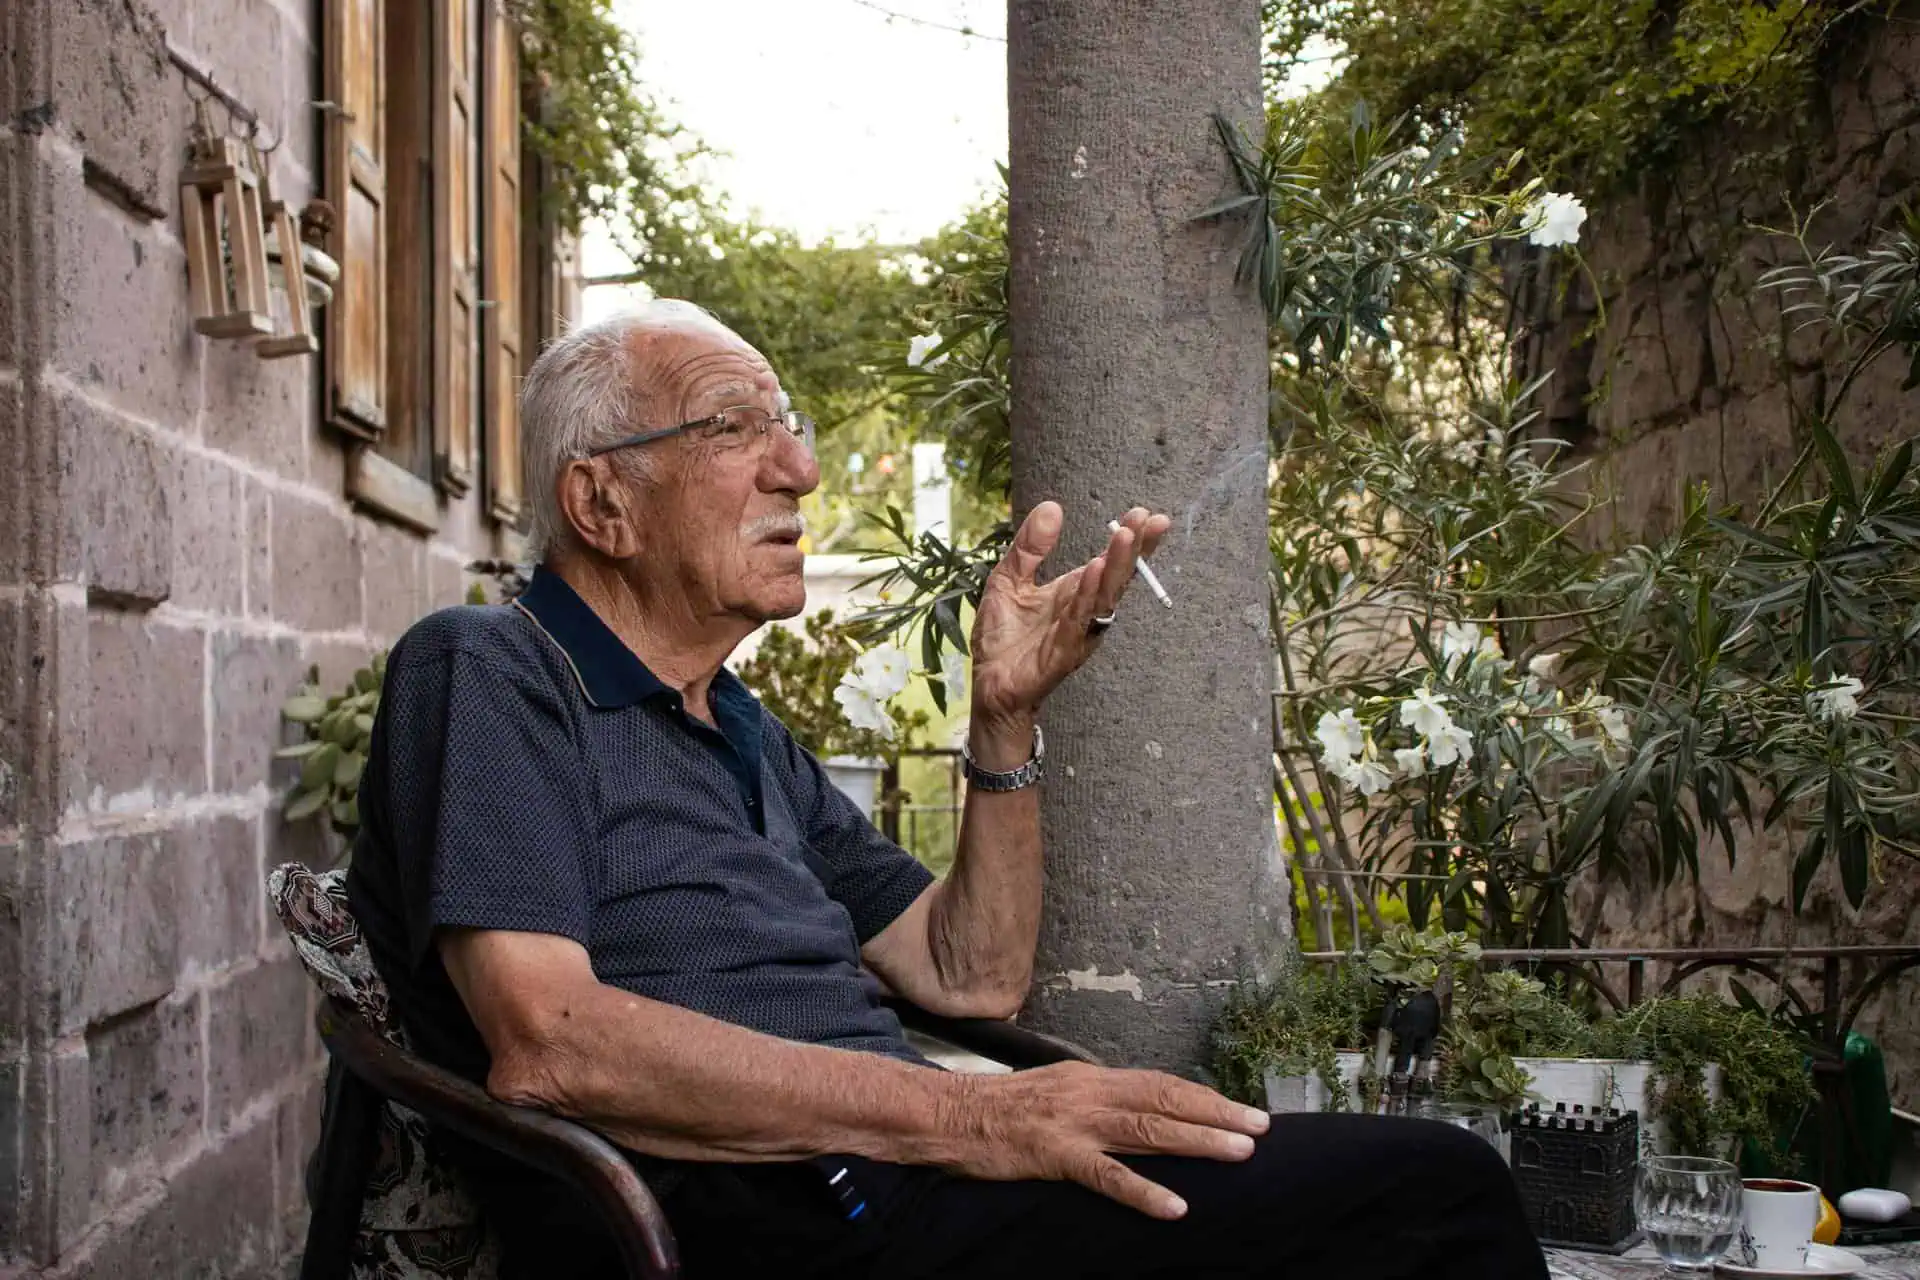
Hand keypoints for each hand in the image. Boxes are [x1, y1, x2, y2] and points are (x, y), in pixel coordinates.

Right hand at [938, 1063, 1268, 1218]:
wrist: (948, 1115)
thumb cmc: (1000, 1109)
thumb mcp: (1056, 1093)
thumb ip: (1097, 1101)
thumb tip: (1139, 1112)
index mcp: (1092, 1077)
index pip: (1160, 1083)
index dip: (1204, 1097)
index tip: (1241, 1109)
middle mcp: (1091, 1093)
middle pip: (1165, 1099)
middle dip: (1217, 1113)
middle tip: (1261, 1126)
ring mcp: (1075, 1123)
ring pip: (1148, 1129)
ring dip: (1198, 1141)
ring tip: (1239, 1152)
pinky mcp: (1056, 1154)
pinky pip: (1108, 1175)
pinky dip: (1144, 1191)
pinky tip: (1175, 1206)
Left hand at [969, 503, 1171, 724]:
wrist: (988, 683)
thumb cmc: (1004, 637)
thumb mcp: (1009, 579)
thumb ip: (1030, 547)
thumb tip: (1052, 507)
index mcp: (1075, 592)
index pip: (1110, 562)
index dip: (1130, 541)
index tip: (1145, 513)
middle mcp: (1084, 611)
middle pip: (1116, 577)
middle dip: (1133, 548)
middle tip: (1147, 519)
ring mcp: (1077, 632)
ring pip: (1103, 597)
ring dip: (1116, 566)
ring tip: (1126, 537)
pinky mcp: (1062, 652)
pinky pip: (1078, 621)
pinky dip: (1087, 596)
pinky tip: (1095, 572)